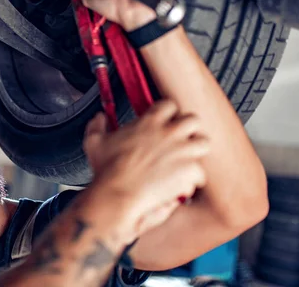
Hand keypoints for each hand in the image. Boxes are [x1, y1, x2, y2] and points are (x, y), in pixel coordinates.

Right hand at [83, 100, 207, 236]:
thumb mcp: (94, 142)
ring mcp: (182, 151)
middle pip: (193, 119)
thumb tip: (99, 117)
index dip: (167, 114)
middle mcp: (169, 132)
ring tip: (186, 161)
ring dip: (196, 151)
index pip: (169, 105)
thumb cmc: (107, 170)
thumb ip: (96, 125)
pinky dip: (192, 180)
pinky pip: (200, 172)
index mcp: (149, 122)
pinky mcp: (190, 170)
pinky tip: (180, 184)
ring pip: (204, 142)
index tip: (163, 122)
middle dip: (188, 129)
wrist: (118, 194)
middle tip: (180, 140)